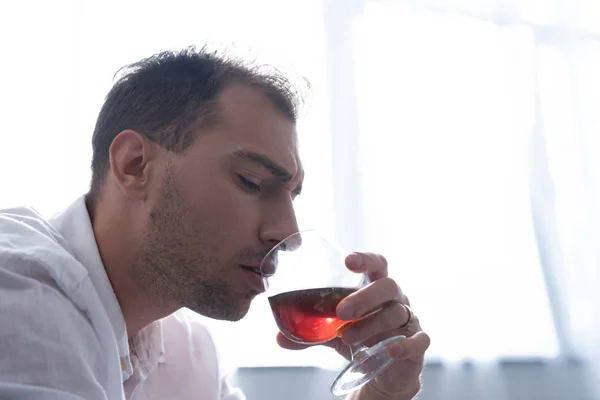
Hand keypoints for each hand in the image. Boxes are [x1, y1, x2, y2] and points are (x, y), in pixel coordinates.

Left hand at [276, 252, 429, 398]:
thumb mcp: (333, 335)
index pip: (377, 264)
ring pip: (397, 313)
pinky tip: (390, 349)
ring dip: (372, 324)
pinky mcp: (417, 343)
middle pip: (389, 286)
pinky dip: (405, 344)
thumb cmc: (362, 339)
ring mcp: (409, 320)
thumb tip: (278, 337)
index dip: (366, 259)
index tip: (348, 261)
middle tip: (341, 311)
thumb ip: (310, 333)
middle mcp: (396, 299)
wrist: (385, 371)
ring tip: (348, 338)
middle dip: (365, 296)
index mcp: (376, 288)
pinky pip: (419, 340)